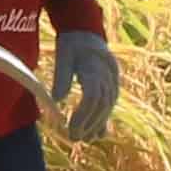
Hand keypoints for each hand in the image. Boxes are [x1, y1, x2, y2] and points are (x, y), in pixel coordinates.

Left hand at [53, 25, 123, 143]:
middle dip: (89, 124)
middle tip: (74, 138)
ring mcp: (113, 80)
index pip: (93, 96)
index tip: (70, 128)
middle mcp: (108, 75)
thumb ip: (61, 77)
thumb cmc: (72, 43)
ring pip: (108, 106)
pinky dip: (104, 120)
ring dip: (96, 125)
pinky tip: (97, 135)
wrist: (87, 31)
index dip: (82, 115)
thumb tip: (56, 101)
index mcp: (95, 66)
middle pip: (101, 104)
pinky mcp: (112, 85)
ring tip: (83, 139)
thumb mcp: (64, 55)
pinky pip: (111, 105)